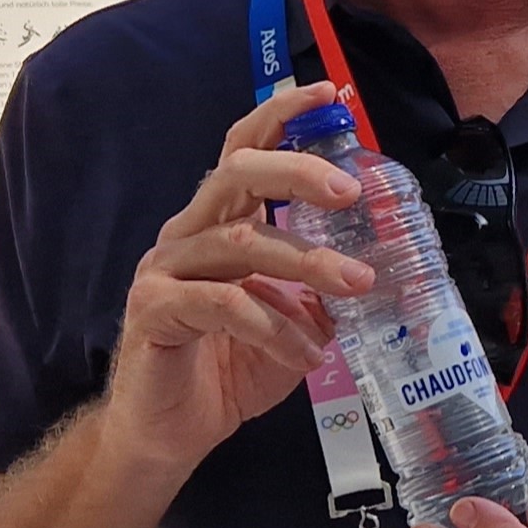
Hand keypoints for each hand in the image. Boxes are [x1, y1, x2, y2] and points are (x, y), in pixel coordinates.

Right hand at [96, 81, 374, 480]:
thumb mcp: (290, 322)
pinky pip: (221, 303)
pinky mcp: (153, 309)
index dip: (281, 117)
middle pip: (236, 175)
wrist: (172, 433)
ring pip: (239, 243)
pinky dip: (273, 326)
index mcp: (220, 224)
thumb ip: (318, 289)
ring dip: (306, 264)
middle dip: (296, 172)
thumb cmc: (229, 368)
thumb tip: (374, 266)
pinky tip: (307, 354)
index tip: (326, 94)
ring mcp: (164, 268)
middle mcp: (188, 234)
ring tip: (356, 286)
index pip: (244, 151)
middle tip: (349, 192)